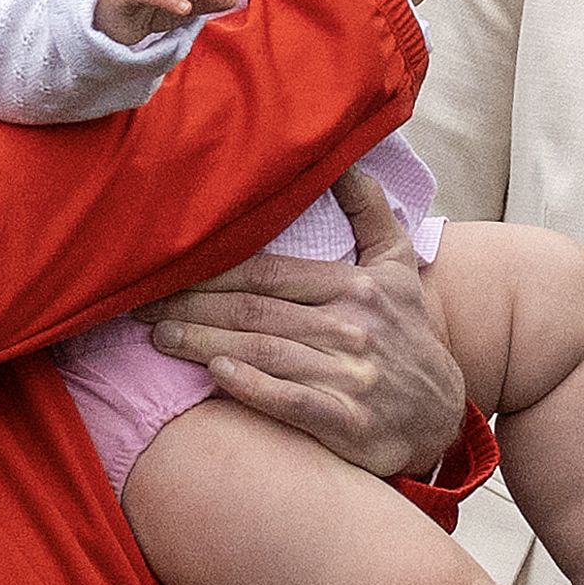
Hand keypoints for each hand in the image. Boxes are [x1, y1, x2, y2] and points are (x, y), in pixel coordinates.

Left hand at [144, 170, 464, 478]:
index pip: (270, 273)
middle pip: (256, 312)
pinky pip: (292, 400)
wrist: (441, 415)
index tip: (167, 271)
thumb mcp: (399, 268)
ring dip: (205, 343)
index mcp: (357, 287)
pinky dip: (252, 387)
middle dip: (193, 307)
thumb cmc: (408, 336)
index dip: (213, 272)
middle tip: (141, 307)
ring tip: (159, 338)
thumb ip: (371, 212)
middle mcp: (353, 327)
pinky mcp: (349, 422)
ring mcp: (351, 376)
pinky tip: (216, 375)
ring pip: (264, 352)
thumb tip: (344, 162)